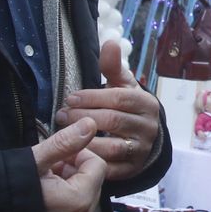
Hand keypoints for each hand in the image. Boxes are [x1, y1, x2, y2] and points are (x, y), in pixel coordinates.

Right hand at [33, 118, 105, 211]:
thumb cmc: (7, 187)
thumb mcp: (36, 160)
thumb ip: (66, 142)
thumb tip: (90, 124)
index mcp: (79, 200)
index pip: (97, 166)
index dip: (78, 155)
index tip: (58, 156)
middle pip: (92, 183)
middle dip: (74, 172)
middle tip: (48, 170)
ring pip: (84, 199)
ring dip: (69, 188)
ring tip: (43, 185)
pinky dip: (65, 207)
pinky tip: (43, 202)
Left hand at [57, 40, 162, 181]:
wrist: (146, 139)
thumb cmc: (128, 108)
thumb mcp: (124, 86)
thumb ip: (113, 67)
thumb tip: (109, 41)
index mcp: (147, 104)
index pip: (119, 98)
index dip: (93, 98)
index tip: (70, 99)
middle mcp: (148, 128)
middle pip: (113, 121)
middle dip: (83, 118)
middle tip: (61, 116)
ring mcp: (141, 150)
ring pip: (111, 147)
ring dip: (84, 141)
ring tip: (65, 135)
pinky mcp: (133, 170)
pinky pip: (110, 169)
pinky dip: (90, 162)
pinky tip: (73, 154)